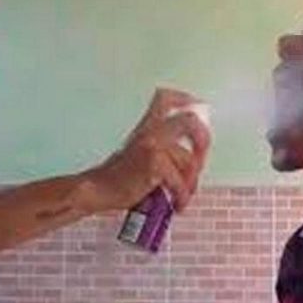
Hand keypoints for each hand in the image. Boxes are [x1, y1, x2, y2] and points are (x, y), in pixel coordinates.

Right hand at [79, 88, 211, 213]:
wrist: (99, 189)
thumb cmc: (119, 176)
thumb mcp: (138, 151)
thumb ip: (163, 147)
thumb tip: (191, 158)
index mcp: (146, 126)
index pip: (165, 98)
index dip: (185, 99)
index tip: (196, 106)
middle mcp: (150, 131)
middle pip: (190, 121)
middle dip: (203, 141)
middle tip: (200, 161)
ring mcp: (153, 146)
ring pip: (188, 162)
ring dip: (190, 182)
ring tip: (183, 195)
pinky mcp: (155, 164)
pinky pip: (180, 181)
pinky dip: (182, 195)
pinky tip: (177, 203)